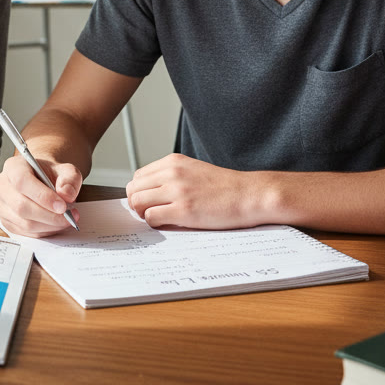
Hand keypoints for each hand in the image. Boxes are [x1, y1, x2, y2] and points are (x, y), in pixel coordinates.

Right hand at [0, 153, 81, 236]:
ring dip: (49, 225)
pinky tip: (55, 224)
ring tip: (66, 220)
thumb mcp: (66, 170)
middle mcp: (2, 185)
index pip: (22, 181)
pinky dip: (45, 231)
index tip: (62, 206)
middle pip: (21, 206)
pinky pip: (26, 232)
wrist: (42, 181)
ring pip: (24, 223)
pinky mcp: (6, 221)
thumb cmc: (50, 174)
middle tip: (69, 216)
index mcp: (13, 167)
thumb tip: (66, 195)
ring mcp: (1, 205)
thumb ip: (70, 179)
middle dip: (49, 215)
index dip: (42, 196)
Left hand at [126, 154, 266, 229]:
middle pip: (134, 188)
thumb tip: (149, 192)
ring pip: (138, 202)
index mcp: (173, 161)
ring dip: (143, 213)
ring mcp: (177, 191)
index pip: (138, 176)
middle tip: (148, 212)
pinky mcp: (184, 210)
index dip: (139, 191)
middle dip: (136, 203)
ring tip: (158, 217)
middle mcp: (172, 173)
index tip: (147, 201)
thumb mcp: (194, 170)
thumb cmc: (224, 187)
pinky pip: (151, 217)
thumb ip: (171, 176)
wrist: (249, 194)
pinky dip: (154, 222)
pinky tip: (168, 223)